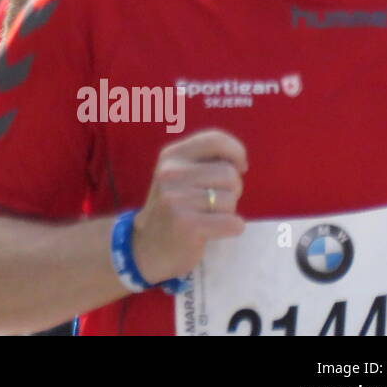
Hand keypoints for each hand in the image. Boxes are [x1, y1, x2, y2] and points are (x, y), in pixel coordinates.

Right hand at [131, 129, 246, 284]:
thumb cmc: (173, 209)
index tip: (239, 166)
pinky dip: (233, 228)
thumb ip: (204, 162)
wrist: (147, 247)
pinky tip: (215, 230)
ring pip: (231, 199)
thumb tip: (239, 161)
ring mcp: (177, 199)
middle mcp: (171, 173)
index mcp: (171, 156)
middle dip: (232, 190)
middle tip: (214, 202)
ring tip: (208, 216)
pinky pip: (233, 223)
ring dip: (229, 211)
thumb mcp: (178, 176)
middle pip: (229, 173)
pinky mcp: (187, 225)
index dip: (236, 151)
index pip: (215, 139)